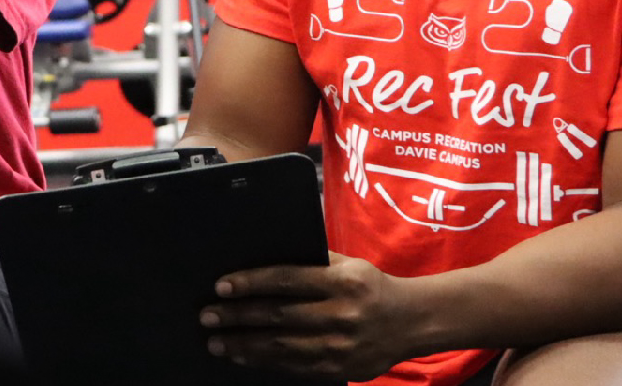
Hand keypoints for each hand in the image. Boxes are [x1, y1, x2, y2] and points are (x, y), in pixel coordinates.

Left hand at [200, 252, 425, 381]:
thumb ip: (312, 259)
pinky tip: (243, 356)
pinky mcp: (340, 368)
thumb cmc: (372, 286)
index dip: (251, 283)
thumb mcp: (349, 264)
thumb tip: (263, 252)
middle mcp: (342, 313)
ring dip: (244, 345)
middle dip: (237, 317)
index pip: (287, 280)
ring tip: (217, 342)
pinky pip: (294, 366)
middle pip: (279, 316)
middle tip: (207, 316)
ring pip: (283, 347)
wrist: (413, 321)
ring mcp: (341, 345)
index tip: (221, 287)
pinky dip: (265, 362)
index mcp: (343, 281)